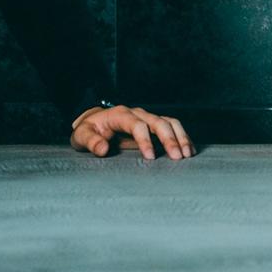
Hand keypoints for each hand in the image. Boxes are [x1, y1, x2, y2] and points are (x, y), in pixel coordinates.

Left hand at [71, 106, 193, 159]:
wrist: (95, 123)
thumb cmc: (89, 130)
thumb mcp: (82, 136)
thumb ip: (91, 142)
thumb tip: (103, 149)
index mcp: (120, 114)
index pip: (137, 124)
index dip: (145, 140)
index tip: (150, 158)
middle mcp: (137, 113)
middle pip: (159, 121)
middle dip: (170, 139)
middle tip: (177, 157)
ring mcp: (147, 118)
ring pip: (170, 122)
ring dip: (180, 137)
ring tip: (188, 154)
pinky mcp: (154, 125)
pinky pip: (172, 127)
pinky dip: (183, 137)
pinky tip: (189, 150)